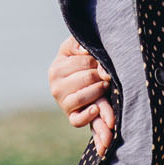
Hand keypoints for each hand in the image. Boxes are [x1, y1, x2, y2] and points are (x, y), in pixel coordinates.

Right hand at [47, 36, 115, 156]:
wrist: (77, 81)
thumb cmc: (77, 61)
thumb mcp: (74, 48)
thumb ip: (77, 44)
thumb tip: (84, 51)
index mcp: (56, 69)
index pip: (85, 62)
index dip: (98, 62)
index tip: (102, 62)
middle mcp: (56, 87)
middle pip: (87, 78)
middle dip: (101, 76)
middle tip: (107, 76)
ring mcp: (63, 103)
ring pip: (82, 97)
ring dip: (99, 91)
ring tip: (105, 87)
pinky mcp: (72, 117)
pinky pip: (77, 120)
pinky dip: (87, 116)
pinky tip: (96, 109)